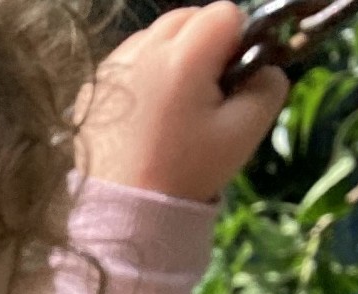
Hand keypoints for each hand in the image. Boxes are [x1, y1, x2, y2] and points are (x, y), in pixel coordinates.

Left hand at [76, 1, 289, 201]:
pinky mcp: (90, 88)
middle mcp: (140, 53)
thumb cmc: (188, 172)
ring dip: (171, 54)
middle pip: (185, 16)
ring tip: (175, 104)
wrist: (126, 210)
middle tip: (206, 90)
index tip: (231, 76)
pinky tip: (146, 114)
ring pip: (153, 36)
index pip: (224, 13)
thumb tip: (265, 66)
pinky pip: (126, 62)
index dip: (238, 40)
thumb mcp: (244, 133)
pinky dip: (142, 74)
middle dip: (204, 41)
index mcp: (181, 60)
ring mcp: (109, 69)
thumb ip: (267, 88)